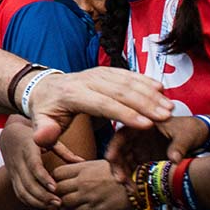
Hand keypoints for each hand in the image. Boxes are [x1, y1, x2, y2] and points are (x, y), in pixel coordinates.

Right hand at [0, 116, 67, 209]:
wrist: (10, 135)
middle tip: (59, 203)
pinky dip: (30, 202)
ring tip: (53, 207)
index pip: (34, 166)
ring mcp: (13, 171)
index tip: (55, 188)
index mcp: (27, 148)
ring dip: (37, 202)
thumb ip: (64, 151)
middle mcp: (18, 161)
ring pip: (22, 191)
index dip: (44, 178)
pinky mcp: (12, 178)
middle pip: (28, 183)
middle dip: (43, 196)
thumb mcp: (48, 139)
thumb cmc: (34, 135)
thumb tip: (81, 161)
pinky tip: (43, 206)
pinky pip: (19, 193)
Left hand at [27, 68, 172, 149]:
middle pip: (120, 91)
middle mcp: (86, 80)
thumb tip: (44, 139)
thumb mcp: (39, 122)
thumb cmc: (44, 110)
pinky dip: (145, 81)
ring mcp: (97, 73)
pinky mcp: (105, 71)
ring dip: (150, 93)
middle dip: (145, 104)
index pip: (102, 104)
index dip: (125, 114)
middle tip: (166, 118)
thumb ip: (43, 132)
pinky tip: (161, 90)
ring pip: (127, 81)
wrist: (43, 87)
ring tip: (169, 108)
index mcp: (72, 94)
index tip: (147, 125)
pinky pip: (127, 74)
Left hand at [54, 159, 132, 209]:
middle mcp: (83, 181)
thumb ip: (84, 169)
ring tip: (69, 204)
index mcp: (83, 167)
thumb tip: (73, 173)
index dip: (55, 178)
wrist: (142, 184)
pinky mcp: (96, 208)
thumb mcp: (101, 164)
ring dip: (65, 204)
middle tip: (60, 195)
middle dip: (57, 193)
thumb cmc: (123, 171)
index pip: (57, 172)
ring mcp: (89, 195)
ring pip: (64, 202)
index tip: (58, 182)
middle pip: (57, 188)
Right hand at [105, 117, 208, 181]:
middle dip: (117, 167)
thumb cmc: (190, 128)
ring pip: (125, 164)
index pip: (122, 134)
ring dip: (125, 176)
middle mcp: (136, 138)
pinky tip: (137, 189)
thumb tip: (173, 159)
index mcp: (142, 125)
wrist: (199, 135)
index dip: (113, 146)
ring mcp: (139, 150)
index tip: (110, 158)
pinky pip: (135, 171)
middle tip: (122, 181)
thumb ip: (178, 146)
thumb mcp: (186, 135)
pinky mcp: (145, 160)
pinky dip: (134, 180)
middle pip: (119, 152)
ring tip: (131, 189)